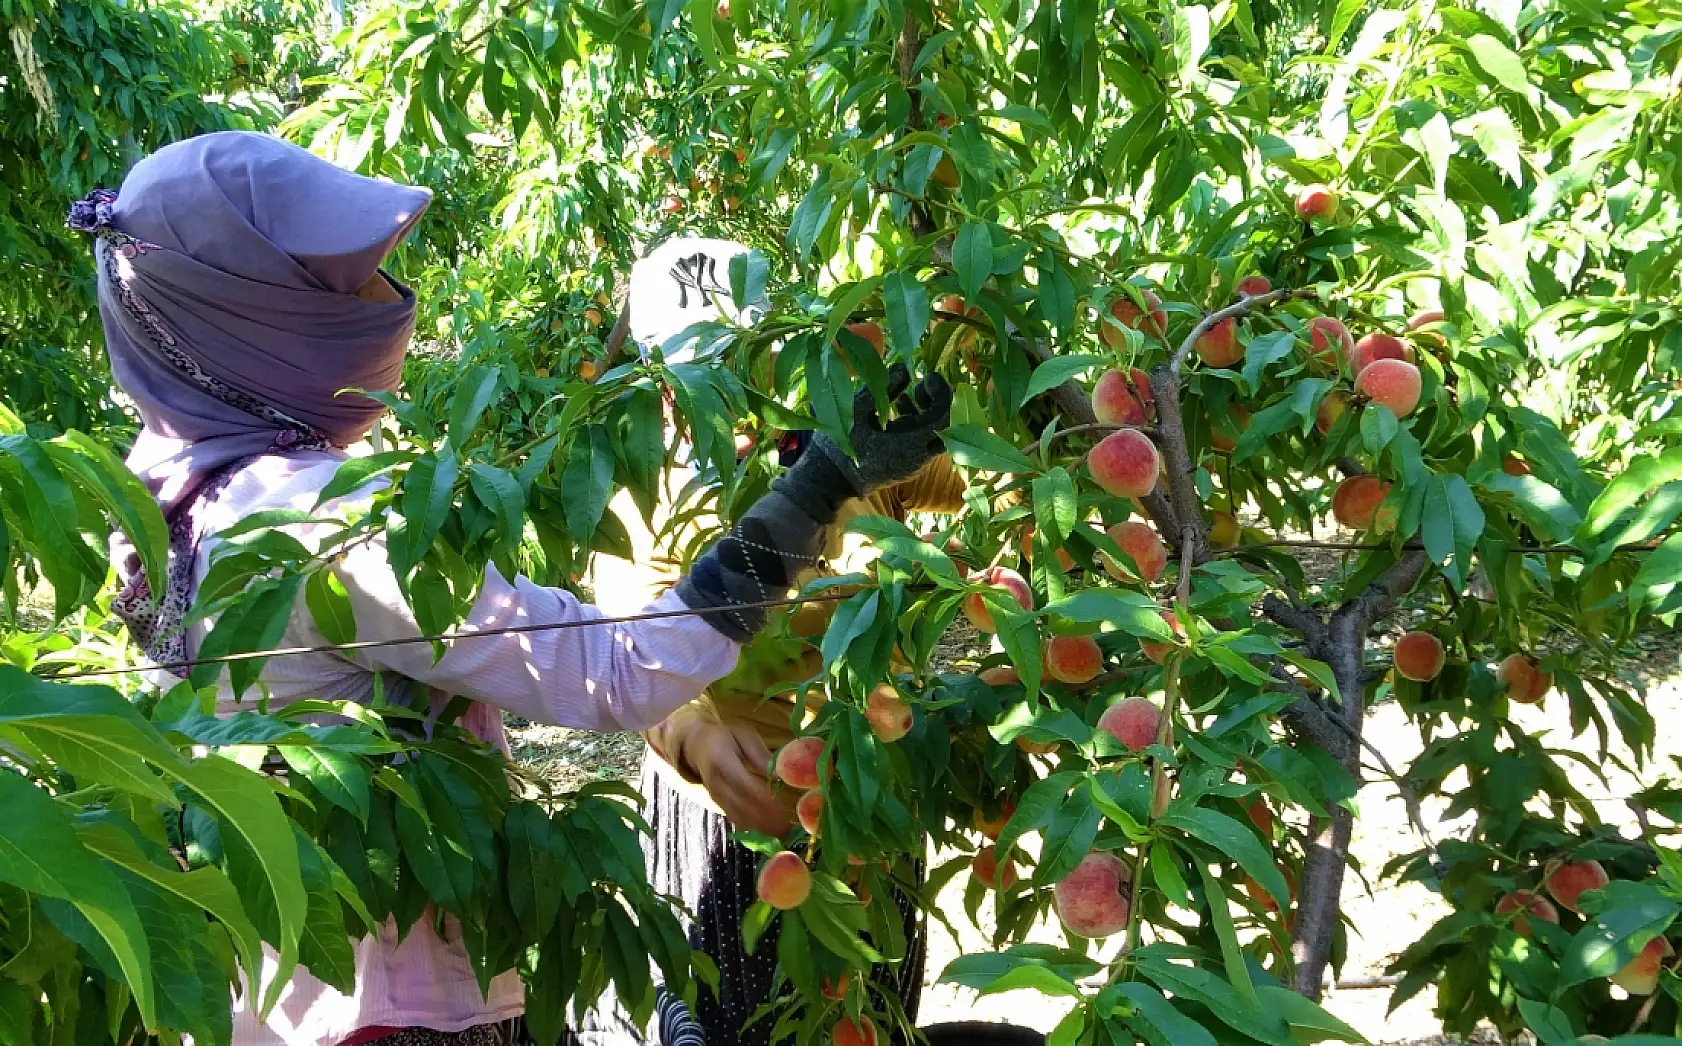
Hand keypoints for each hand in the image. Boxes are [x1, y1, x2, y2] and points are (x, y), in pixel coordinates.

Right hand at [682, 722, 791, 836]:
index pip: (743, 783)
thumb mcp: (743, 735)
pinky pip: (734, 818)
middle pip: (741, 804)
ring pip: (738, 815)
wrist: (697, 745)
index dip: (762, 800)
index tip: (782, 810)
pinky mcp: (717, 803)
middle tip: (787, 830)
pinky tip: (768, 833)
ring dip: (759, 827)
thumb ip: (760, 754)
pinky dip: (751, 827)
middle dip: (764, 819)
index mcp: (720, 758)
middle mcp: (715, 781)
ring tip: (781, 834)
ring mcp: (715, 795)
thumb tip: (779, 775)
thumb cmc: (726, 737)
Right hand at [817, 362, 952, 493]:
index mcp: (912, 444)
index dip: (942, 392)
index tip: (929, 376)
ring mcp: (912, 465)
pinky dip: (914, 425)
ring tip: (903, 397)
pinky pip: (920, 444)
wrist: (826, 480)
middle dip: (936, 403)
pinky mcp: (903, 467)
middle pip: (945, 426)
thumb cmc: (839, 445)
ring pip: (932, 435)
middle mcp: (918, 458)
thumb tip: (904, 368)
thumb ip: (883, 388)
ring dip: (924, 413)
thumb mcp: (857, 410)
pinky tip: (896, 411)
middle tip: (920, 386)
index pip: (945, 415)